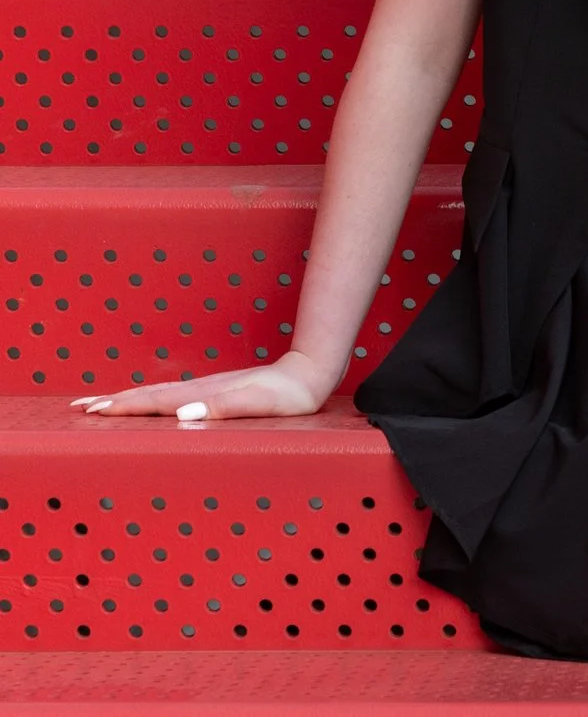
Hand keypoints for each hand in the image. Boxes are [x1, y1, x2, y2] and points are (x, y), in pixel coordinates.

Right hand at [69, 351, 334, 420]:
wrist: (309, 376)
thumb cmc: (286, 396)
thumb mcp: (259, 403)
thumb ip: (224, 407)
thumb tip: (185, 412)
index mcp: (202, 394)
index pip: (154, 402)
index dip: (124, 407)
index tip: (93, 411)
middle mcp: (199, 389)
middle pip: (147, 395)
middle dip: (113, 402)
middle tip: (79, 407)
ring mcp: (204, 388)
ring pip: (156, 394)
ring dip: (125, 399)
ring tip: (98, 404)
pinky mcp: (213, 391)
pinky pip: (170, 396)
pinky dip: (148, 399)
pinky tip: (143, 403)